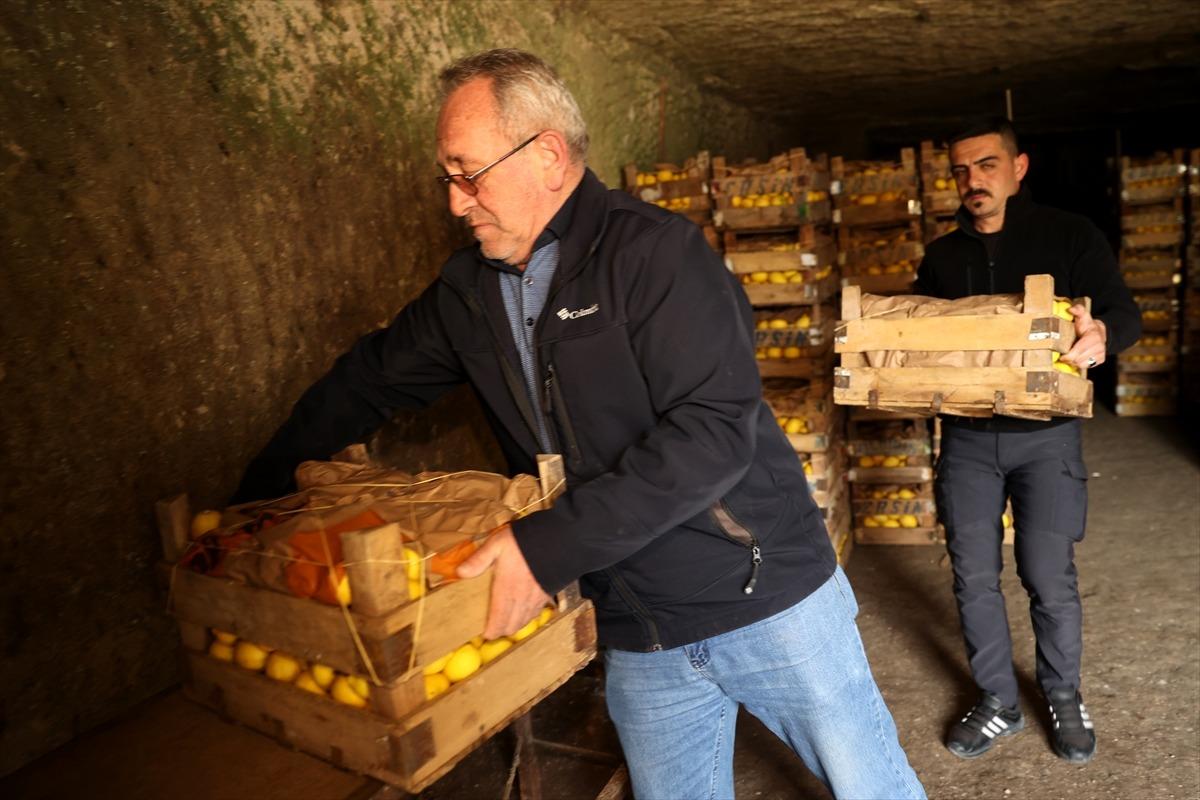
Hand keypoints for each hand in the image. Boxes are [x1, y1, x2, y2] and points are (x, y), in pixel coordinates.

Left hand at [456, 523, 550, 638]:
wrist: (557, 539)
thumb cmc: (523, 542)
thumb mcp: (496, 544)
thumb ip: (478, 560)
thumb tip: (460, 573)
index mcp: (506, 590)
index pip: (498, 621)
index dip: (491, 632)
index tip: (485, 633)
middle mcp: (521, 599)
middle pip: (511, 626)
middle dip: (501, 630)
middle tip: (493, 627)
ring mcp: (535, 598)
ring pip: (524, 622)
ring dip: (515, 625)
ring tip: (507, 620)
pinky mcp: (546, 594)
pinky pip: (536, 613)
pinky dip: (528, 617)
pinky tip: (524, 610)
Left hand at [1062, 304, 1106, 367]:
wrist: (1100, 332)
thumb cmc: (1087, 325)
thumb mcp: (1083, 316)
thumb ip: (1078, 310)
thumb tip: (1071, 309)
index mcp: (1093, 337)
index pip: (1078, 351)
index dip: (1068, 356)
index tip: (1061, 356)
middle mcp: (1099, 347)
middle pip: (1079, 359)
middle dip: (1069, 359)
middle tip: (1063, 356)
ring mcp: (1101, 354)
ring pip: (1082, 365)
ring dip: (1074, 362)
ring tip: (1070, 357)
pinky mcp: (1101, 360)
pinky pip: (1087, 367)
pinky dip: (1080, 364)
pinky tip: (1077, 359)